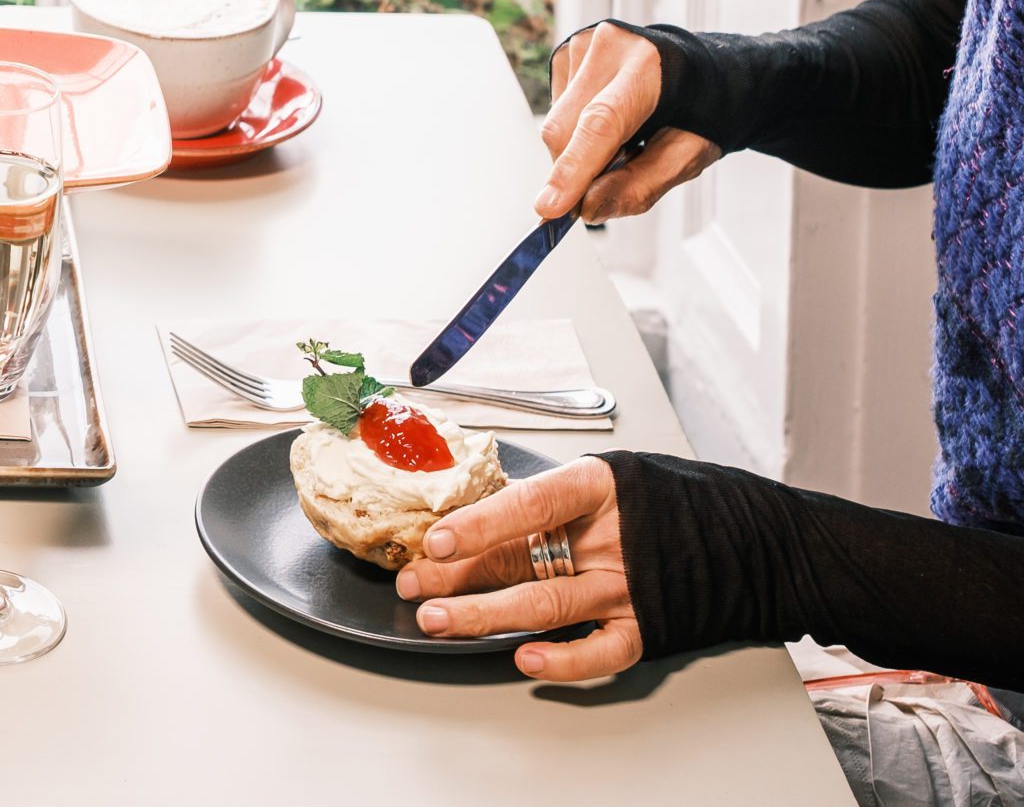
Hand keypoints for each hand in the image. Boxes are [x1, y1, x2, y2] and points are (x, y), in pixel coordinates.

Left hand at [396, 456, 642, 680]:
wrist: (730, 533)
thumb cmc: (648, 502)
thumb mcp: (594, 482)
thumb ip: (537, 503)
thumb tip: (464, 524)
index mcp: (596, 488)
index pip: (530, 504)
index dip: (479, 523)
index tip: (434, 542)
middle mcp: (611, 539)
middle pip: (524, 561)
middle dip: (458, 576)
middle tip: (412, 586)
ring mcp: (628, 587)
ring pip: (548, 607)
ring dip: (485, 616)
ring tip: (437, 619)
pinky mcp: (645, 626)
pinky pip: (602, 652)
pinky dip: (564, 660)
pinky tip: (524, 659)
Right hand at [536, 24, 718, 222]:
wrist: (702, 71)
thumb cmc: (698, 111)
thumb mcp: (687, 156)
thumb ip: (639, 186)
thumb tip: (586, 207)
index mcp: (651, 67)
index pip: (602, 121)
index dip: (574, 167)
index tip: (550, 207)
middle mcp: (610, 46)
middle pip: (565, 128)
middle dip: (576, 169)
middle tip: (608, 182)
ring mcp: (582, 45)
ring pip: (554, 123)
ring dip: (578, 149)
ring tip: (623, 139)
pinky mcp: (565, 53)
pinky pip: (554, 109)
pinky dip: (575, 130)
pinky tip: (607, 121)